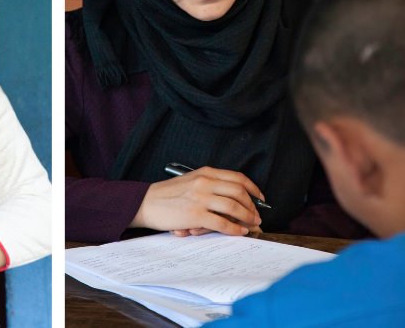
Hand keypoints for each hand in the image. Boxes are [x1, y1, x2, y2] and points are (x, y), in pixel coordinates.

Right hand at [133, 166, 265, 236]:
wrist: (144, 202)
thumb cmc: (167, 194)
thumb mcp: (191, 181)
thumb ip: (210, 185)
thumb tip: (233, 198)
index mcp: (206, 172)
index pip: (237, 177)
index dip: (253, 188)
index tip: (260, 198)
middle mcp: (205, 182)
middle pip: (239, 192)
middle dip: (252, 206)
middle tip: (257, 216)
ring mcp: (201, 198)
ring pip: (234, 207)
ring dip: (247, 217)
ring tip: (252, 225)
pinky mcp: (195, 215)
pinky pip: (222, 223)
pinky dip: (234, 229)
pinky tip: (239, 232)